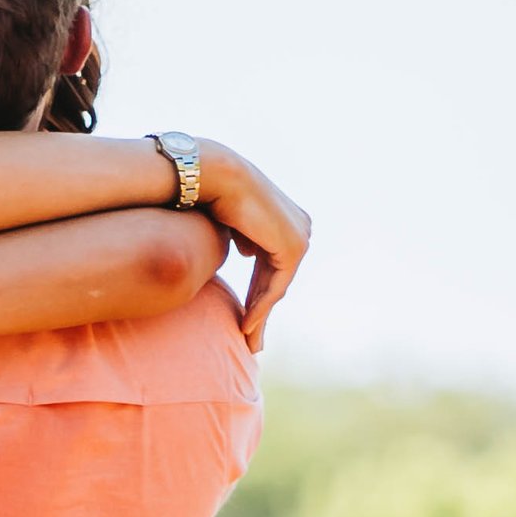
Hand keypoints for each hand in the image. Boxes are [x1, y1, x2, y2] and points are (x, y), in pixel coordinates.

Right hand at [189, 141, 310, 352]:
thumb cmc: (214, 194)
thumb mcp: (233, 221)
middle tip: (252, 340)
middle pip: (277, 279)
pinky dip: (260, 307)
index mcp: (289, 219)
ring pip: (277, 287)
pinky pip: (276, 287)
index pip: (273, 266)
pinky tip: (246, 325)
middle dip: (262, 310)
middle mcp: (301, 227)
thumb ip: (245, 238)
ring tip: (246, 339)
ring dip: (260, 316)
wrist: (214, 176)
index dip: (258, 293)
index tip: (245, 318)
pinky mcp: (293, 248)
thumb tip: (248, 252)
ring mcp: (300, 237)